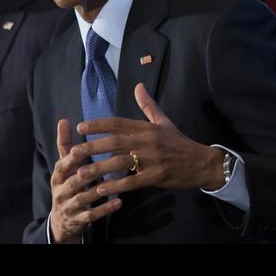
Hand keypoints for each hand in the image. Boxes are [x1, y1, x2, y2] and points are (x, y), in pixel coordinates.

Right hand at [49, 118, 123, 242]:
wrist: (62, 221)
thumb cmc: (68, 186)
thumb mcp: (64, 167)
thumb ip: (65, 145)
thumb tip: (64, 120)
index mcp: (58, 176)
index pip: (64, 164)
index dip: (73, 157)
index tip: (85, 148)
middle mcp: (60, 191)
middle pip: (74, 181)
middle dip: (88, 173)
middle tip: (106, 165)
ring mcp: (69, 207)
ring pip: (83, 198)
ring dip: (98, 190)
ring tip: (115, 183)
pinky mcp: (79, 220)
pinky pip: (92, 214)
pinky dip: (105, 208)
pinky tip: (119, 201)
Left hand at [70, 83, 224, 196]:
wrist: (203, 163)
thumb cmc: (180, 143)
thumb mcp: (165, 122)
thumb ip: (148, 105)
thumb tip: (138, 86)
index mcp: (148, 128)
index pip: (118, 123)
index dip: (98, 125)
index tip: (80, 128)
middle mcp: (148, 141)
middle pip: (115, 143)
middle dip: (92, 147)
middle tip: (72, 152)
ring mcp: (152, 160)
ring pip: (121, 163)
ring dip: (99, 168)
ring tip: (81, 173)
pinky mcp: (157, 176)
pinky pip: (133, 182)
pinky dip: (116, 186)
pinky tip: (102, 189)